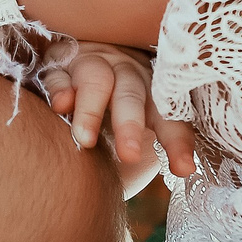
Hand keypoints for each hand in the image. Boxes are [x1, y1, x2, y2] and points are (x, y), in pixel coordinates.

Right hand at [41, 41, 196, 197]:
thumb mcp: (135, 142)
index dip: (176, 141)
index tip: (182, 168)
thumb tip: (172, 175)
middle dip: (131, 125)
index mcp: (151, 96)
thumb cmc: (110, 124)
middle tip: (128, 155)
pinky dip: (61, 89)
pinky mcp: (59, 66)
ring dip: (91, 110)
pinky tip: (61, 105)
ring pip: (96, 80)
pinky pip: (59, 75)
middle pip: (131, 96)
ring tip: (84, 139)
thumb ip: (146, 157)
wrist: (76, 86)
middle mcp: (125, 76)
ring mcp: (92, 66)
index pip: (168, 117)